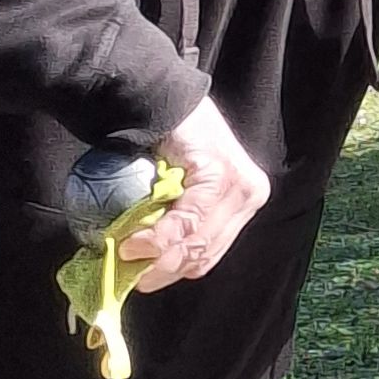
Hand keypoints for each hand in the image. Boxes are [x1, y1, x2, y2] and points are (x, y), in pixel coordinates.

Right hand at [116, 93, 270, 292]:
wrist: (163, 98)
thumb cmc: (168, 141)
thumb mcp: (181, 188)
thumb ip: (177, 222)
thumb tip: (151, 267)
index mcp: (245, 202)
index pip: (210, 254)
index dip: (174, 272)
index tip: (143, 280)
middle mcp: (251, 194)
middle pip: (205, 252)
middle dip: (164, 270)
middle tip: (131, 276)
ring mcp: (239, 185)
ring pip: (196, 242)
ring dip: (157, 256)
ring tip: (127, 255)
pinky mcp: (220, 175)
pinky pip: (187, 220)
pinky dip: (158, 237)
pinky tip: (134, 241)